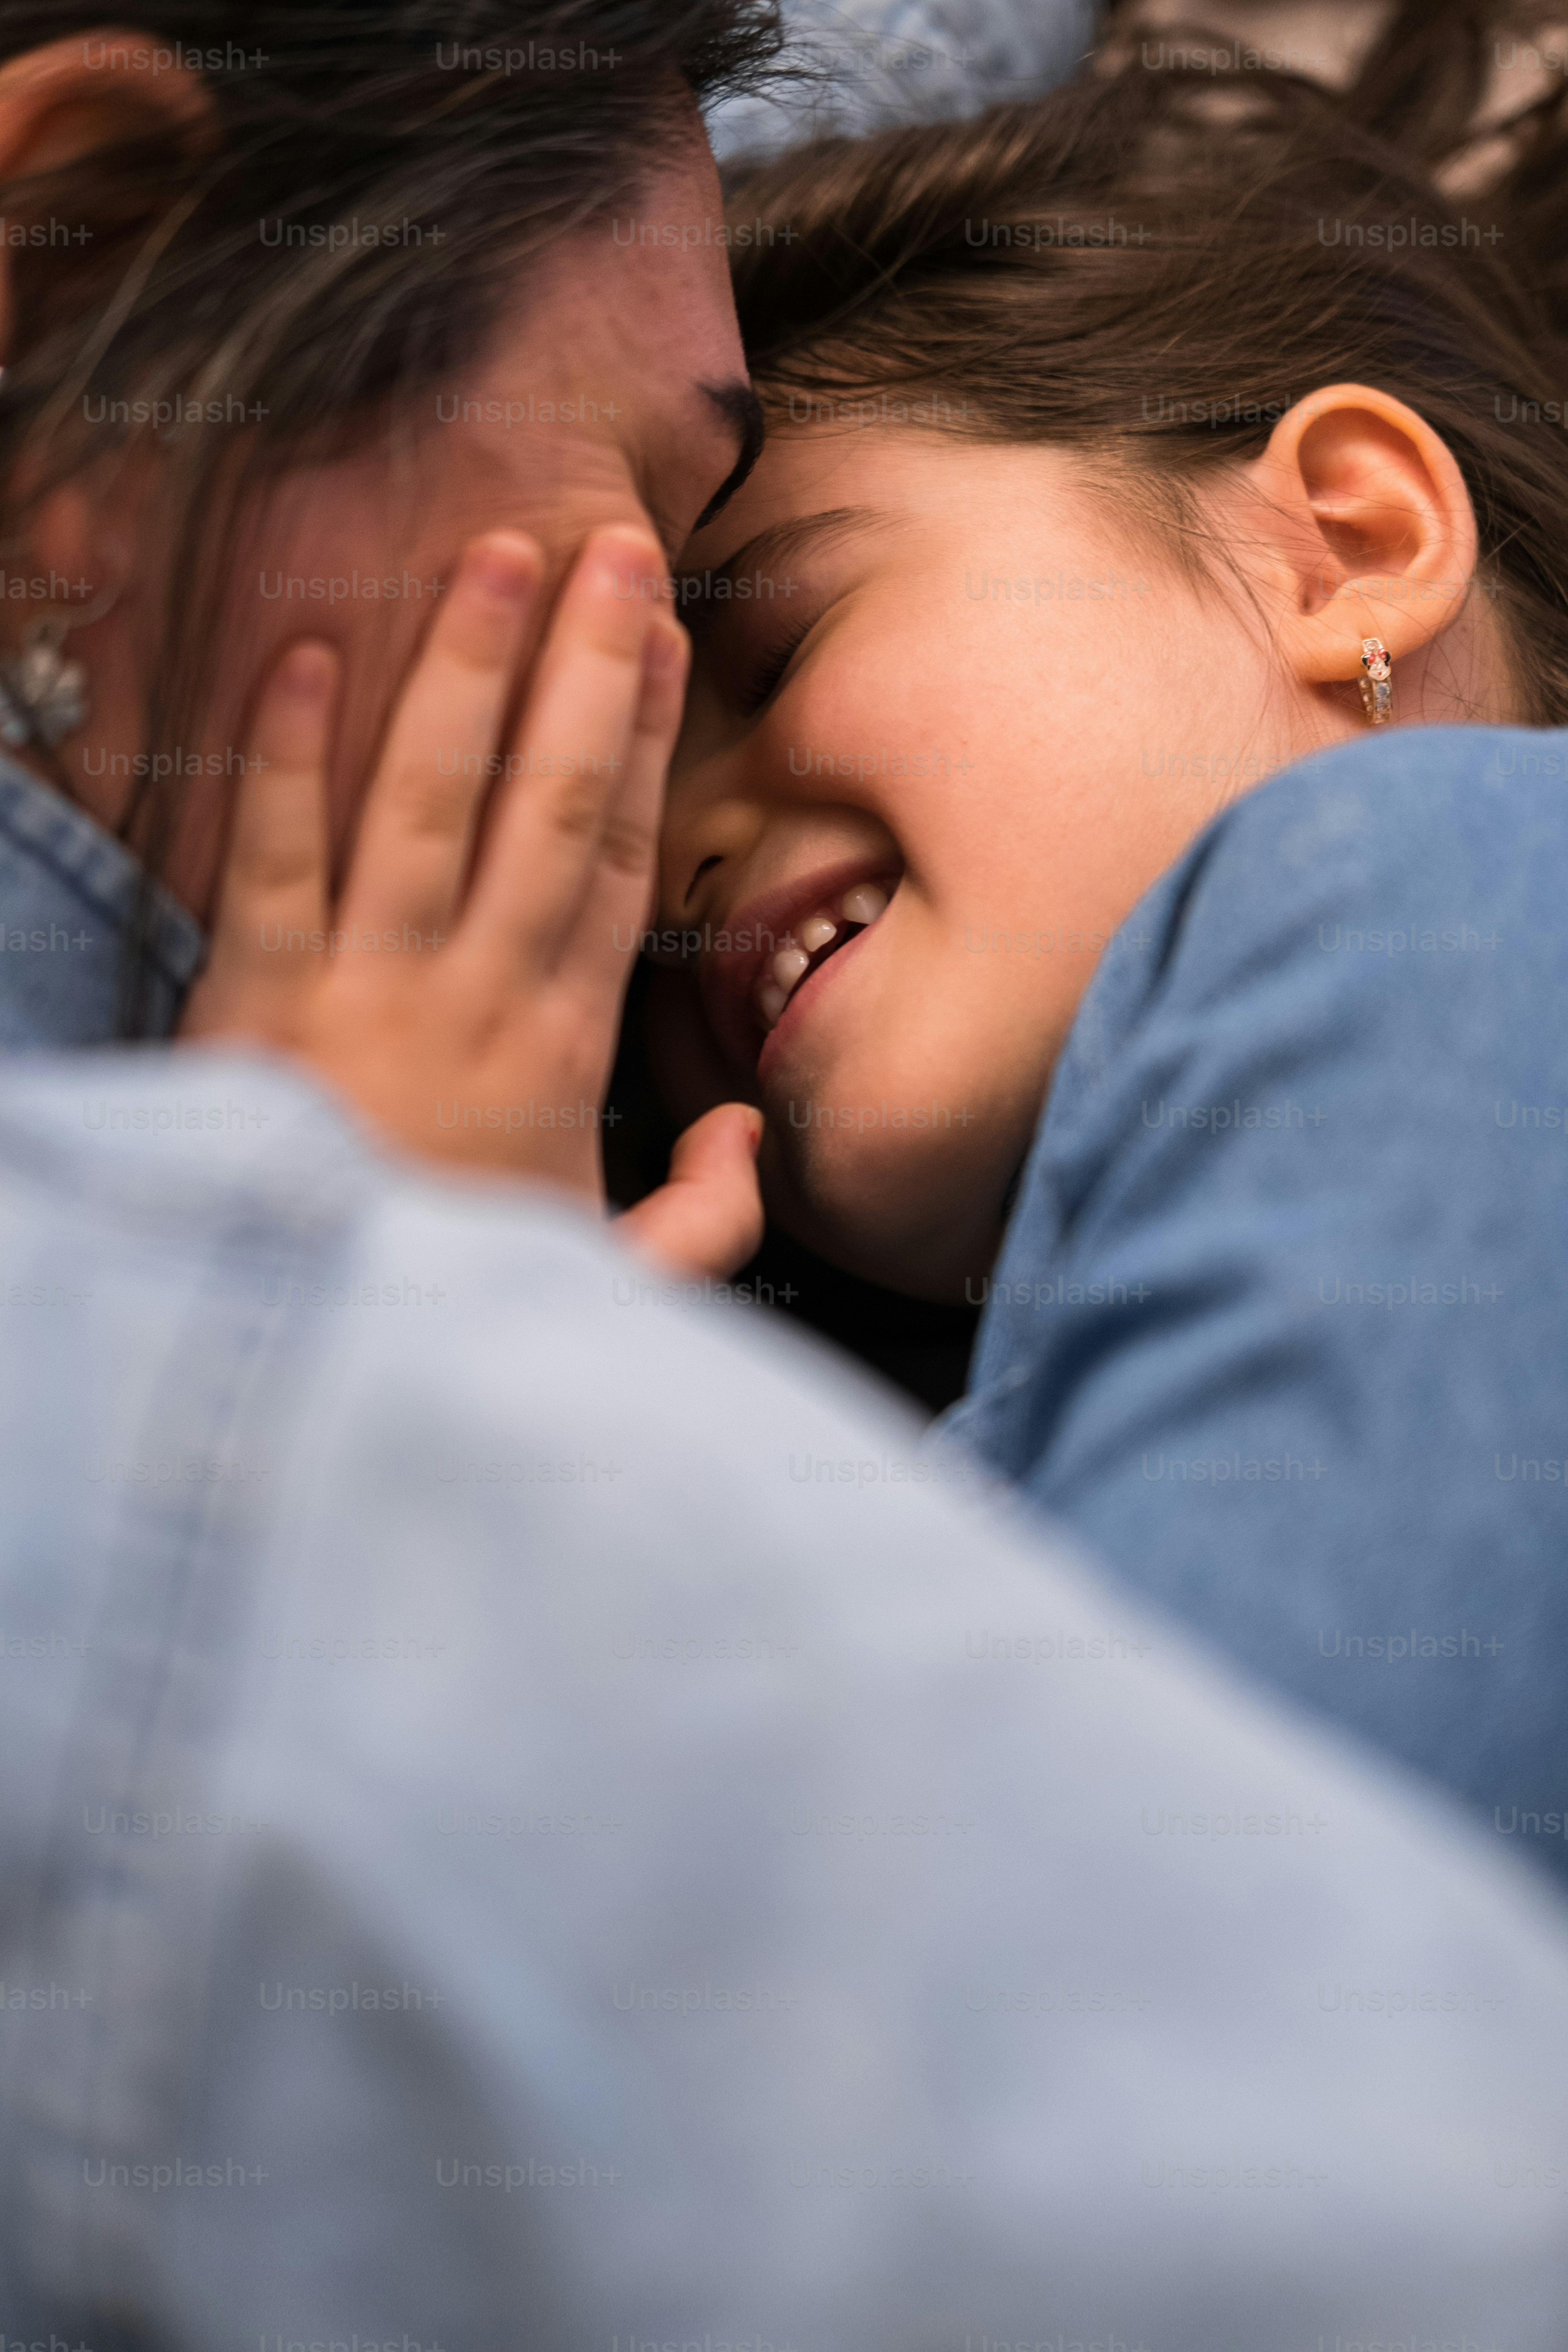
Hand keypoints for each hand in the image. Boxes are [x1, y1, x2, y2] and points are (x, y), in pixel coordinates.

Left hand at [179, 525, 763, 1279]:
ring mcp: (362, 987)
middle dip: (582, 672)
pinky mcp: (251, 998)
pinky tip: (306, 658)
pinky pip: (272, 858)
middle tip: (609, 550)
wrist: (320, 1367)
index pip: (614, 864)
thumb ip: (706, 1218)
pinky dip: (287, 758)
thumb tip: (747, 1124)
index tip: (663, 646)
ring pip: (426, 804)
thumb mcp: (617, 1286)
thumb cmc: (463, 1306)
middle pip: (543, 806)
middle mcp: (473, 996)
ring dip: (463, 677)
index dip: (643, 747)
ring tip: (494, 559)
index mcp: (559, 1051)